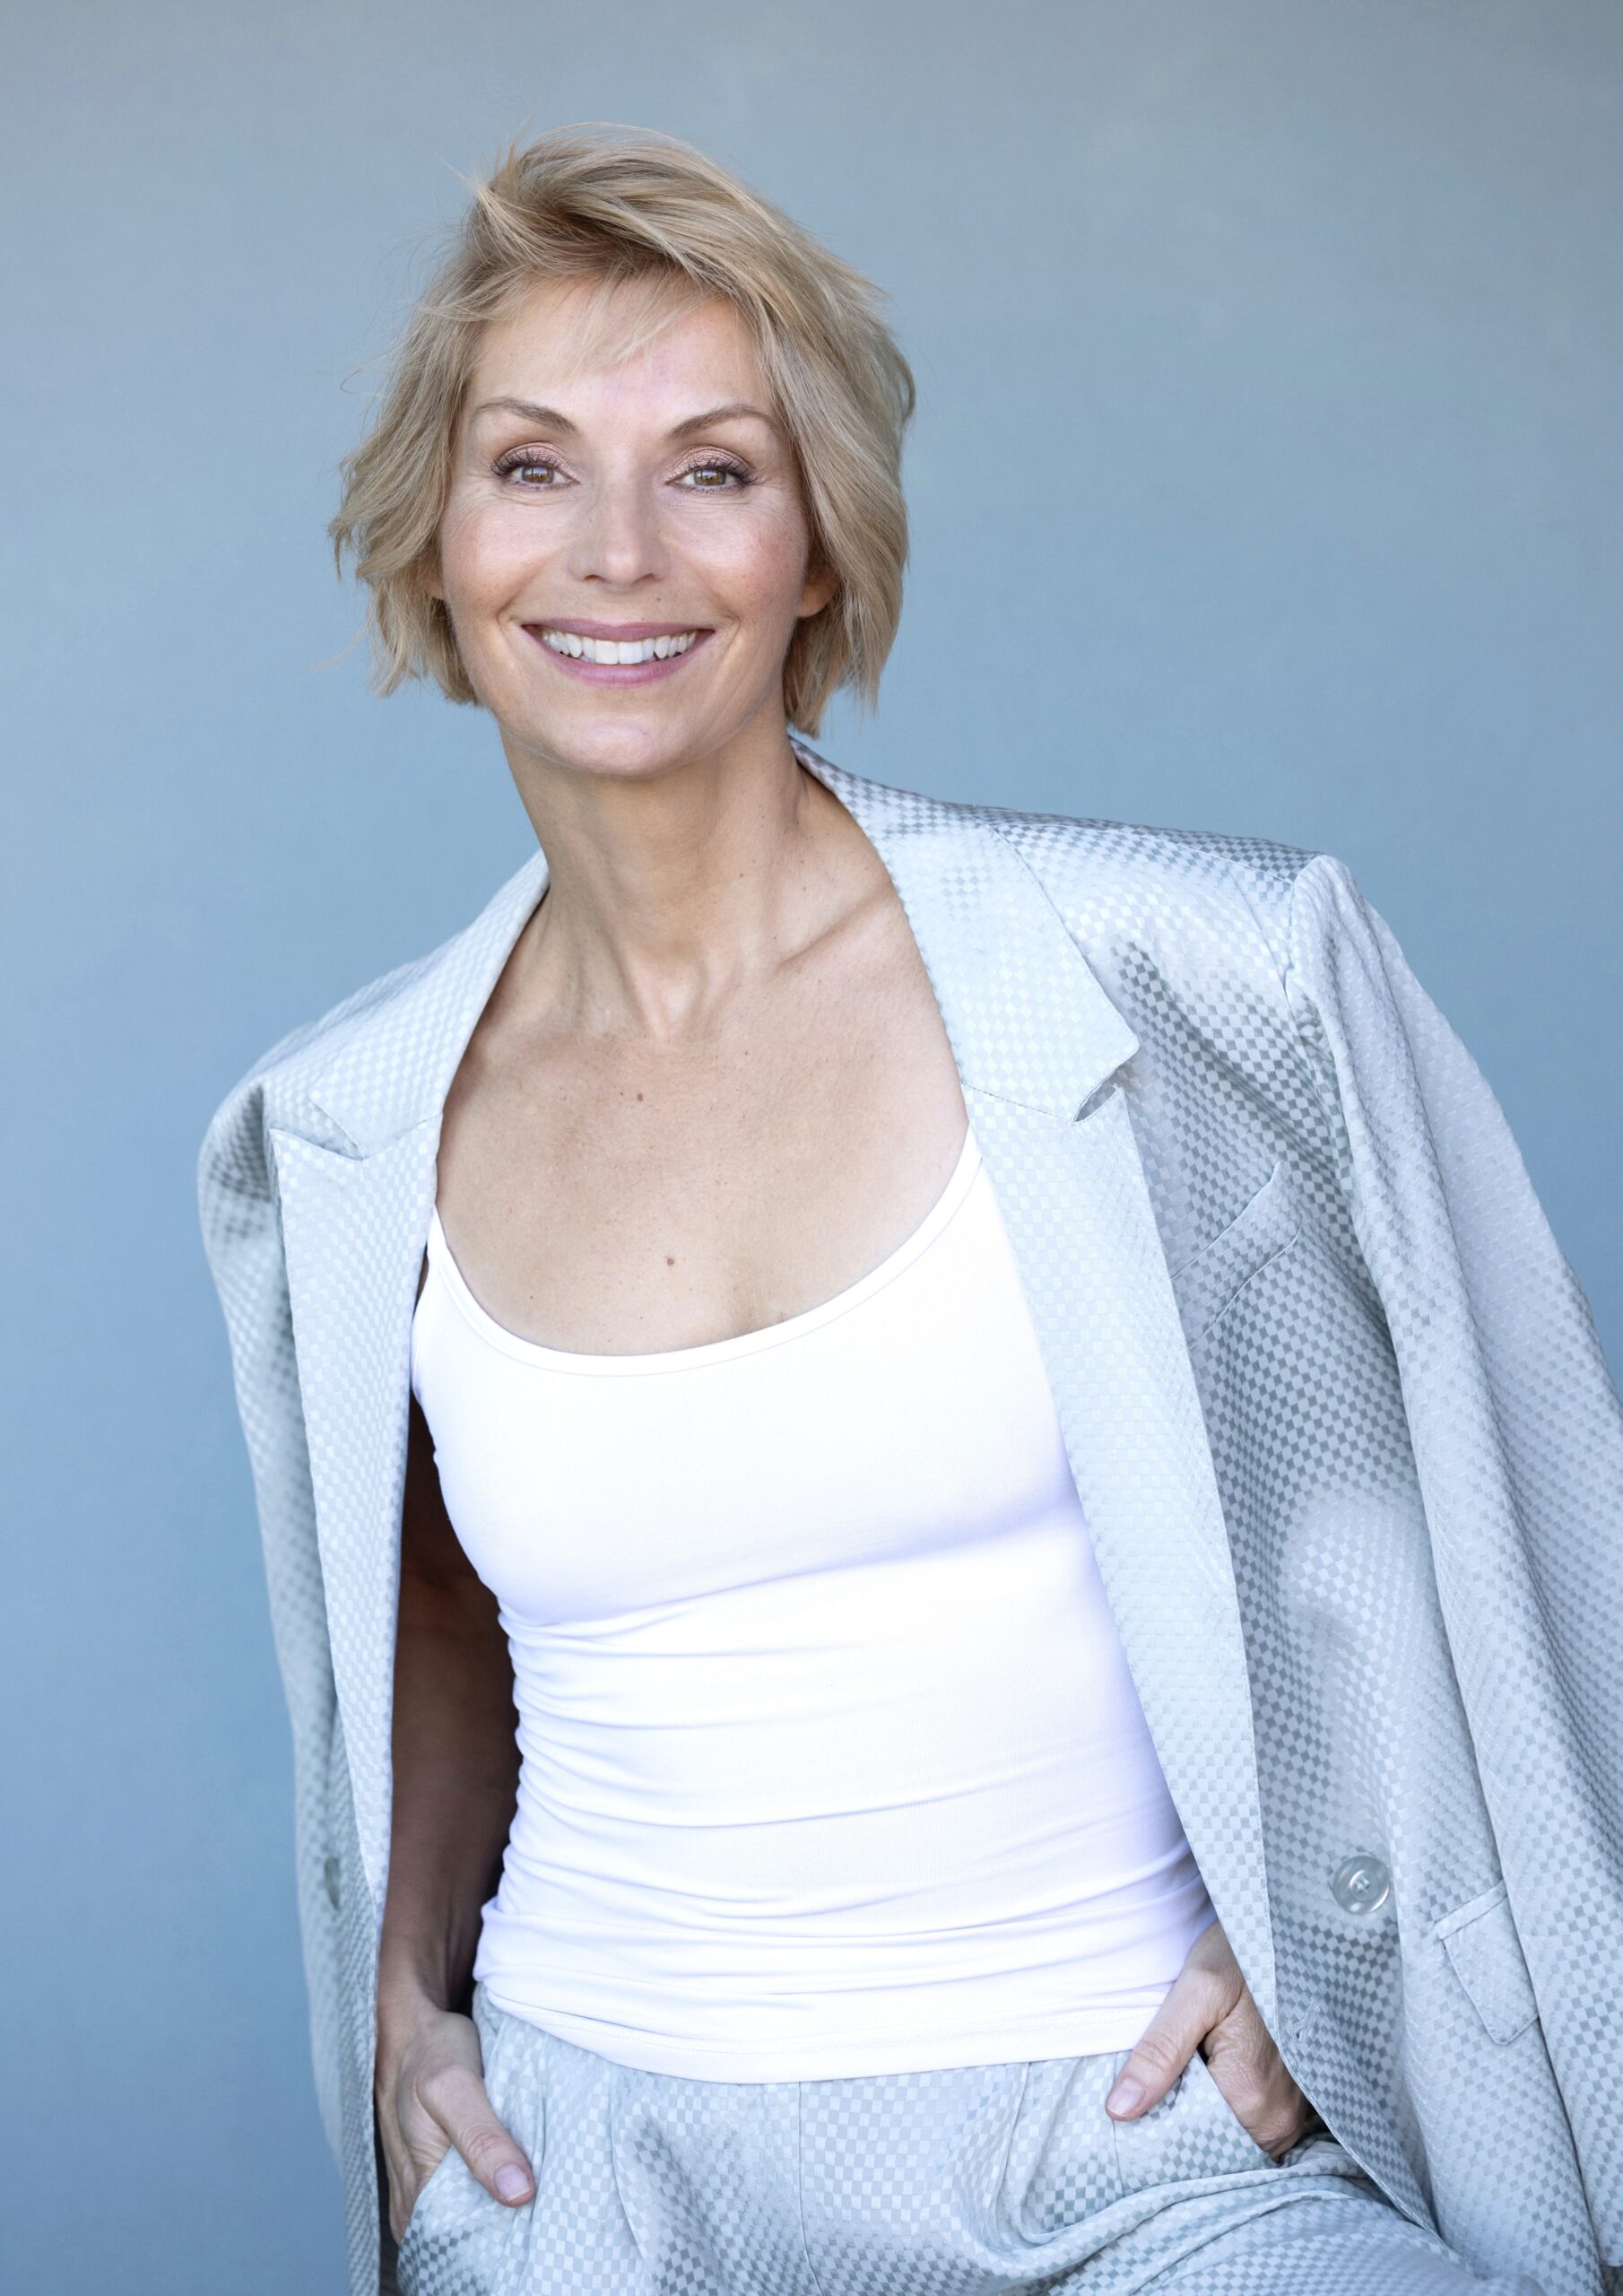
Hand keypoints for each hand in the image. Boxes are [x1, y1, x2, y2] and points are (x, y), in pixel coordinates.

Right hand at [376, 1999, 534, 2243]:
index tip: (546, 2226)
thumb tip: (518, 2194)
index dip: (505, 2242)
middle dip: (511, 2227)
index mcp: (415, 2199)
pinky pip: (473, 2194)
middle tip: (555, 2206)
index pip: (465, 2249)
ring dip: (507, 2205)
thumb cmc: (429, 2051)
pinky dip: (500, 2185)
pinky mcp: (440, 2171)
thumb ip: (482, 2140)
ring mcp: (427, 2190)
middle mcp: (416, 2206)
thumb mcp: (454, 2087)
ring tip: (547, 2190)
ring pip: (476, 2215)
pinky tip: (526, 2173)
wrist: (411, 2025)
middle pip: (472, 2236)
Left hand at [1104, 1918, 1315, 2159]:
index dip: (1158, 2126)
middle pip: (1215, 2144)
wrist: (1291, 1935)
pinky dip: (1228, 2109)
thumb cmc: (1243, 1955)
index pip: (1191, 2141)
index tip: (1132, 2105)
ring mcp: (1294, 2116)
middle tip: (1155, 2084)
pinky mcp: (1298, 2105)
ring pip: (1234, 2137)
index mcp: (1250, 2095)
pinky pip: (1254, 2126)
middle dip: (1182, 2123)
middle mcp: (1281, 2119)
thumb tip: (1119, 2110)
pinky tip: (1210, 2075)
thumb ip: (1159, 2051)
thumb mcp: (1196, 1989)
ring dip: (1205, 2115)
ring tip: (1185, 2074)